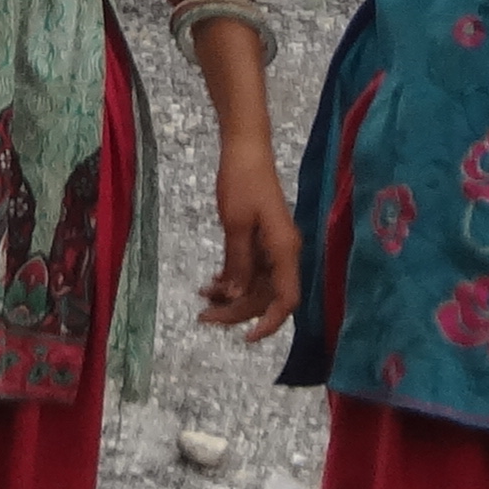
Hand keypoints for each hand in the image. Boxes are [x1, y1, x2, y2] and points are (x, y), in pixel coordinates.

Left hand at [198, 138, 299, 340]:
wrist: (244, 150)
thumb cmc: (242, 181)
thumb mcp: (236, 223)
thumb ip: (239, 262)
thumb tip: (237, 296)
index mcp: (285, 250)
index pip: (286, 299)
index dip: (270, 323)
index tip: (246, 338)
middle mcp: (283, 253)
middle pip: (266, 297)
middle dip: (236, 311)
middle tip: (203, 316)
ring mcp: (271, 248)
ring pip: (255, 286)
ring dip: (231, 296)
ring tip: (202, 297)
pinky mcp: (259, 241)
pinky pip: (248, 270)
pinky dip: (231, 279)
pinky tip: (210, 283)